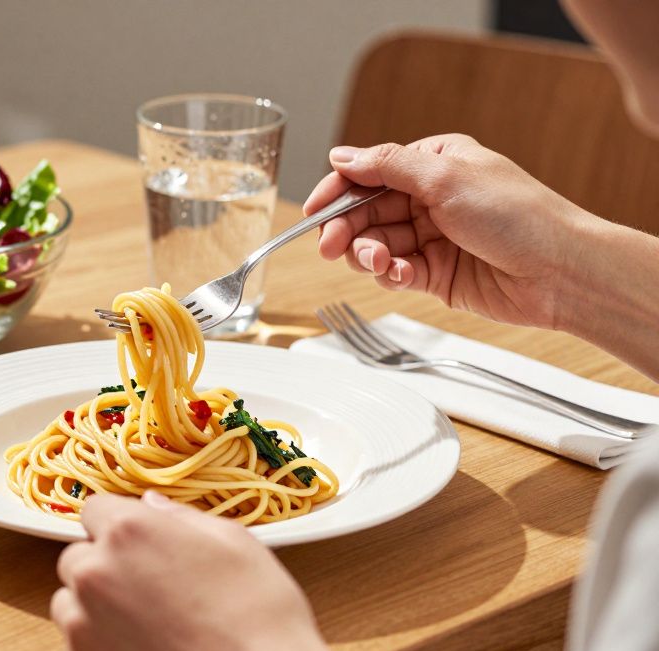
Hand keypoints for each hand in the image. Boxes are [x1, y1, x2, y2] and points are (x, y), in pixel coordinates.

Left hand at [52, 492, 368, 650]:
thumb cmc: (258, 617)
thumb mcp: (235, 544)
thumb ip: (181, 517)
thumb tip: (150, 504)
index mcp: (128, 531)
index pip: (95, 510)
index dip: (119, 527)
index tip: (141, 546)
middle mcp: (93, 573)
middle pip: (77, 558)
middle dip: (104, 568)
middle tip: (149, 592)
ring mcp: (80, 625)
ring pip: (70, 605)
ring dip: (95, 611)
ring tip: (148, 631)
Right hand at [304, 134, 597, 329]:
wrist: (560, 271)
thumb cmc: (517, 215)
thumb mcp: (445, 177)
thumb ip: (386, 166)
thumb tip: (341, 154)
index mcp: (432, 164)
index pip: (368, 173)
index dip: (336, 192)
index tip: (312, 211)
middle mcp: (429, 198)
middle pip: (365, 212)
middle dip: (347, 230)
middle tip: (330, 246)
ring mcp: (431, 237)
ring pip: (375, 245)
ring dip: (369, 254)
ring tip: (381, 263)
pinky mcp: (435, 274)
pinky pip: (394, 272)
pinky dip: (391, 274)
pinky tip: (402, 275)